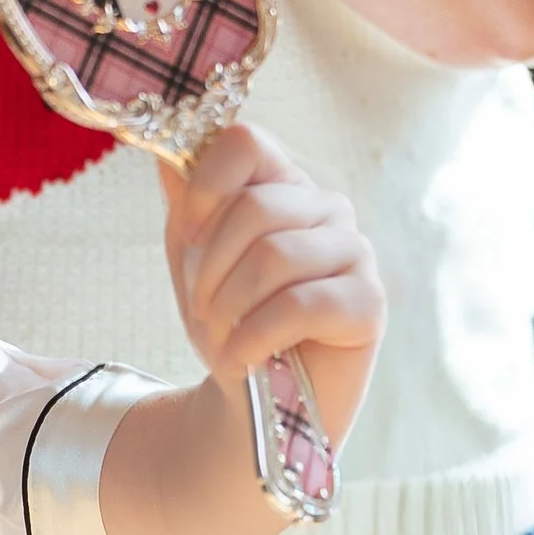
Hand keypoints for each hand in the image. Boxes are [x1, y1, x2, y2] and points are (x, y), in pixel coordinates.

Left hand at [158, 125, 382, 444]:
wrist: (251, 393)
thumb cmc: (226, 317)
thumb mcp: (191, 255)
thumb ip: (185, 203)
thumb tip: (165, 155)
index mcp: (281, 185)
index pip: (246, 141)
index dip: (206, 183)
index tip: (186, 232)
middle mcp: (326, 208)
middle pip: (256, 206)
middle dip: (209, 265)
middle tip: (201, 307)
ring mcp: (355, 252)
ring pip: (276, 256)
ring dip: (229, 305)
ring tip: (223, 335)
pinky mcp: (368, 302)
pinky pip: (301, 305)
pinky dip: (255, 336)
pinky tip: (243, 357)